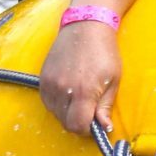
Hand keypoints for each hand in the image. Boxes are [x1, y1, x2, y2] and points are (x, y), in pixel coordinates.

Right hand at [39, 19, 122, 135]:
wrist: (85, 26)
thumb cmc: (104, 52)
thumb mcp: (113, 80)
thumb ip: (106, 106)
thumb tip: (105, 128)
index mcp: (84, 92)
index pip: (78, 126)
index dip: (87, 129)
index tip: (94, 123)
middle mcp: (63, 90)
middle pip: (65, 122)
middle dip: (78, 121)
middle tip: (88, 109)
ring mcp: (50, 84)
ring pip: (55, 114)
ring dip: (67, 112)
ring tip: (79, 97)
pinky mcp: (42, 79)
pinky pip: (47, 102)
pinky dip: (57, 103)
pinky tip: (68, 92)